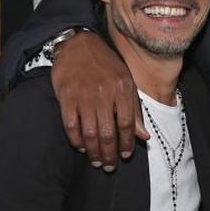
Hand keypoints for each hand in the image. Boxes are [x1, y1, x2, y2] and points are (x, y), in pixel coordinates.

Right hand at [51, 31, 146, 168]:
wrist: (79, 44)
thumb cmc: (106, 65)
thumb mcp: (126, 82)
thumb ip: (134, 110)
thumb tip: (143, 136)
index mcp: (122, 89)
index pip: (127, 123)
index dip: (127, 143)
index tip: (125, 155)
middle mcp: (104, 93)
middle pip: (108, 132)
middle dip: (110, 154)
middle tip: (109, 166)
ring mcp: (83, 95)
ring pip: (89, 132)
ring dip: (94, 152)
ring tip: (97, 162)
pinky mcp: (66, 96)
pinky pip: (71, 125)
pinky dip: (76, 140)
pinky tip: (81, 147)